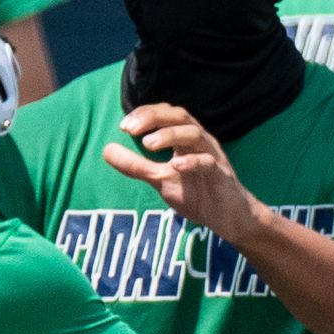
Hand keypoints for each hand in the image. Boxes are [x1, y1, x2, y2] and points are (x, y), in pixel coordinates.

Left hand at [100, 103, 265, 245]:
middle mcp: (200, 141)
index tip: (124, 125)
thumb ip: (135, 165)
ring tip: (147, 144)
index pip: (166, 114)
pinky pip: (209, 162)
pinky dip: (193, 161)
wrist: (227, 218)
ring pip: (194, 134)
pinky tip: (175, 165)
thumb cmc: (197, 194)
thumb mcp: (159, 179)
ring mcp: (212, 156)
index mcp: (185, 139)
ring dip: (169, 135)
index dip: (146, 114)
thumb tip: (106, 150)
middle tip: (129, 129)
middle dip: (154, 118)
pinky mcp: (221, 175)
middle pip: (180, 116)